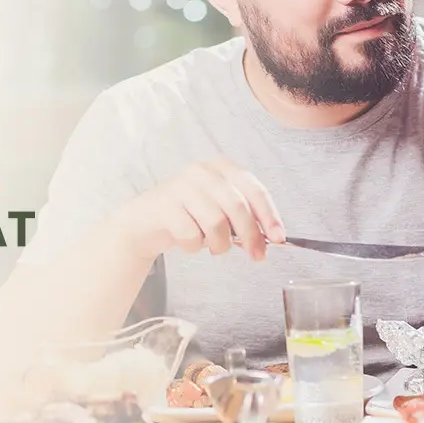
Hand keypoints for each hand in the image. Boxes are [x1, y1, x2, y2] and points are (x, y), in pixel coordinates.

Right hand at [115, 158, 284, 261]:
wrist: (145, 221)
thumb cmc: (187, 215)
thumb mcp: (219, 209)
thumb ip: (244, 217)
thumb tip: (271, 237)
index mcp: (221, 167)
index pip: (254, 189)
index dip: (269, 215)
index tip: (279, 238)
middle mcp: (202, 171)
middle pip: (237, 207)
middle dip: (251, 236)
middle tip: (256, 255)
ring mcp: (181, 186)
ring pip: (215, 223)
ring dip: (218, 244)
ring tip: (212, 246)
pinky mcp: (164, 205)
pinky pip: (191, 235)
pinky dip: (194, 246)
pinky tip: (188, 241)